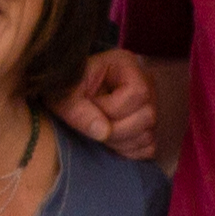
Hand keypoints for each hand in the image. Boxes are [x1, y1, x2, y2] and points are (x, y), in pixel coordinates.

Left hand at [54, 48, 160, 164]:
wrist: (66, 95)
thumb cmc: (65, 88)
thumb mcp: (64, 96)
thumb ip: (80, 112)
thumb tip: (104, 132)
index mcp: (127, 65)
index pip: (138, 93)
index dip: (114, 108)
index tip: (91, 106)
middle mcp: (145, 83)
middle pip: (148, 116)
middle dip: (116, 129)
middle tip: (93, 125)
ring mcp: (149, 106)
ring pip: (147, 134)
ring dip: (119, 142)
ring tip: (98, 132)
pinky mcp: (146, 126)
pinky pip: (148, 147)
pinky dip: (128, 150)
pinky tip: (110, 141)